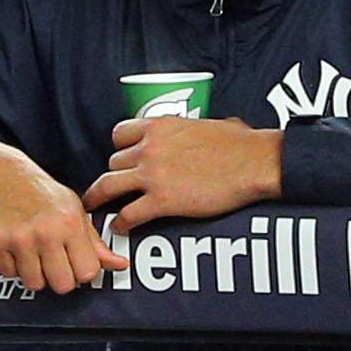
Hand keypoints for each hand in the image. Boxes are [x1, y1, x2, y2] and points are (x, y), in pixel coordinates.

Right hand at [0, 137, 126, 294]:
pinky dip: (12, 266)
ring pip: (34, 284)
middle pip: (63, 286)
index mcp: (71, 224)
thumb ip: (95, 242)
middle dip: (59, 279)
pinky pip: (9, 274)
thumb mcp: (74, 210)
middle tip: (53, 262)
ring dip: (34, 274)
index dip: (82, 273)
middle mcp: (47, 232)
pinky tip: (15, 248)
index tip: (75, 263)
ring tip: (33, 253)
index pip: (88, 272)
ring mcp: (20, 238)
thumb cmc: (41, 192)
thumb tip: (120, 265)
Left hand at [84, 117, 283, 231]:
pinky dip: (120, 223)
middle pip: (113, 162)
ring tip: (95, 207)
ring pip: (109, 186)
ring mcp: (153, 175)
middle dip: (115, 175)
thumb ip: (197, 127)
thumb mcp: (211, 123)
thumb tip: (214, 128)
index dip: (119, 148)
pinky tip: (120, 228)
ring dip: (102, 198)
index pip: (120, 134)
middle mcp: (150, 148)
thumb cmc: (241, 144)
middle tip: (114, 188)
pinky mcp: (162, 201)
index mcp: (160, 126)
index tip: (122, 159)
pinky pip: (128, 214)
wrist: (255, 163)